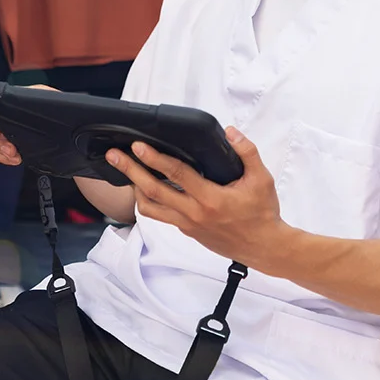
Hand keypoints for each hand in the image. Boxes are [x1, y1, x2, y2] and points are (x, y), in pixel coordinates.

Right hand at [0, 84, 58, 166]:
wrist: (73, 133)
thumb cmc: (64, 111)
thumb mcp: (53, 98)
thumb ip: (40, 94)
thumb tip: (27, 96)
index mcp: (17, 102)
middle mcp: (11, 117)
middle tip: (10, 150)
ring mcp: (12, 132)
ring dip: (1, 152)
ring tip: (15, 157)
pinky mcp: (17, 145)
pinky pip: (1, 153)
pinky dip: (5, 158)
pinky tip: (16, 159)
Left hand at [104, 128, 287, 270]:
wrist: (264, 247)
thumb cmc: (262, 213)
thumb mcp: (262, 179)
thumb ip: (247, 153)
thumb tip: (230, 133)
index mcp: (210, 199)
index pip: (176, 174)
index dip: (155, 158)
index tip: (138, 146)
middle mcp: (194, 214)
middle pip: (153, 191)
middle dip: (131, 171)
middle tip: (115, 156)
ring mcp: (188, 225)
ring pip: (151, 208)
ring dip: (135, 189)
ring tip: (125, 171)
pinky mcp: (187, 231)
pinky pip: (161, 216)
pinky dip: (149, 202)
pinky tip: (145, 189)